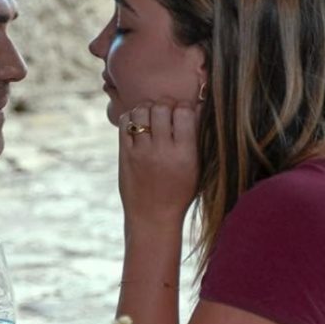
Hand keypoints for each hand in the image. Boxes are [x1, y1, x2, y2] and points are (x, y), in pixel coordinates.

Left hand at [117, 99, 200, 226]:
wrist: (153, 218)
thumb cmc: (180, 193)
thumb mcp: (197, 169)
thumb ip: (198, 140)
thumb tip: (199, 107)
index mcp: (185, 154)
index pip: (185, 112)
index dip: (185, 107)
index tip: (184, 113)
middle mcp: (162, 151)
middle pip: (161, 107)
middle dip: (165, 104)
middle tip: (167, 112)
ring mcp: (141, 153)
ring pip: (141, 111)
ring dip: (147, 108)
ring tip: (152, 117)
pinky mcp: (125, 155)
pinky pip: (125, 123)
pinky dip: (132, 117)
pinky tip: (139, 125)